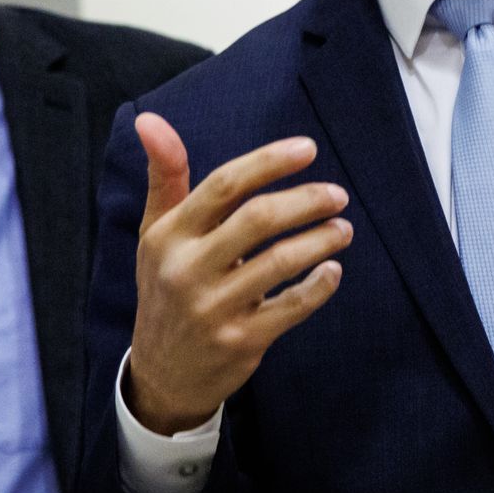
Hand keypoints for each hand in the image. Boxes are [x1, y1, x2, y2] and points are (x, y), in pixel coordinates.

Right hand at [125, 114, 352, 433]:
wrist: (163, 374)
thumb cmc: (167, 287)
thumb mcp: (157, 233)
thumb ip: (166, 176)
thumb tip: (149, 118)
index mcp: (170, 236)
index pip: (224, 185)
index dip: (269, 162)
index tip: (309, 149)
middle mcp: (186, 269)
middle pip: (257, 219)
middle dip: (306, 200)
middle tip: (339, 195)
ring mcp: (213, 308)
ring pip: (279, 262)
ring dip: (321, 240)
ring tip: (344, 229)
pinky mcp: (240, 341)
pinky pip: (291, 307)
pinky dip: (319, 286)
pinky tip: (333, 269)